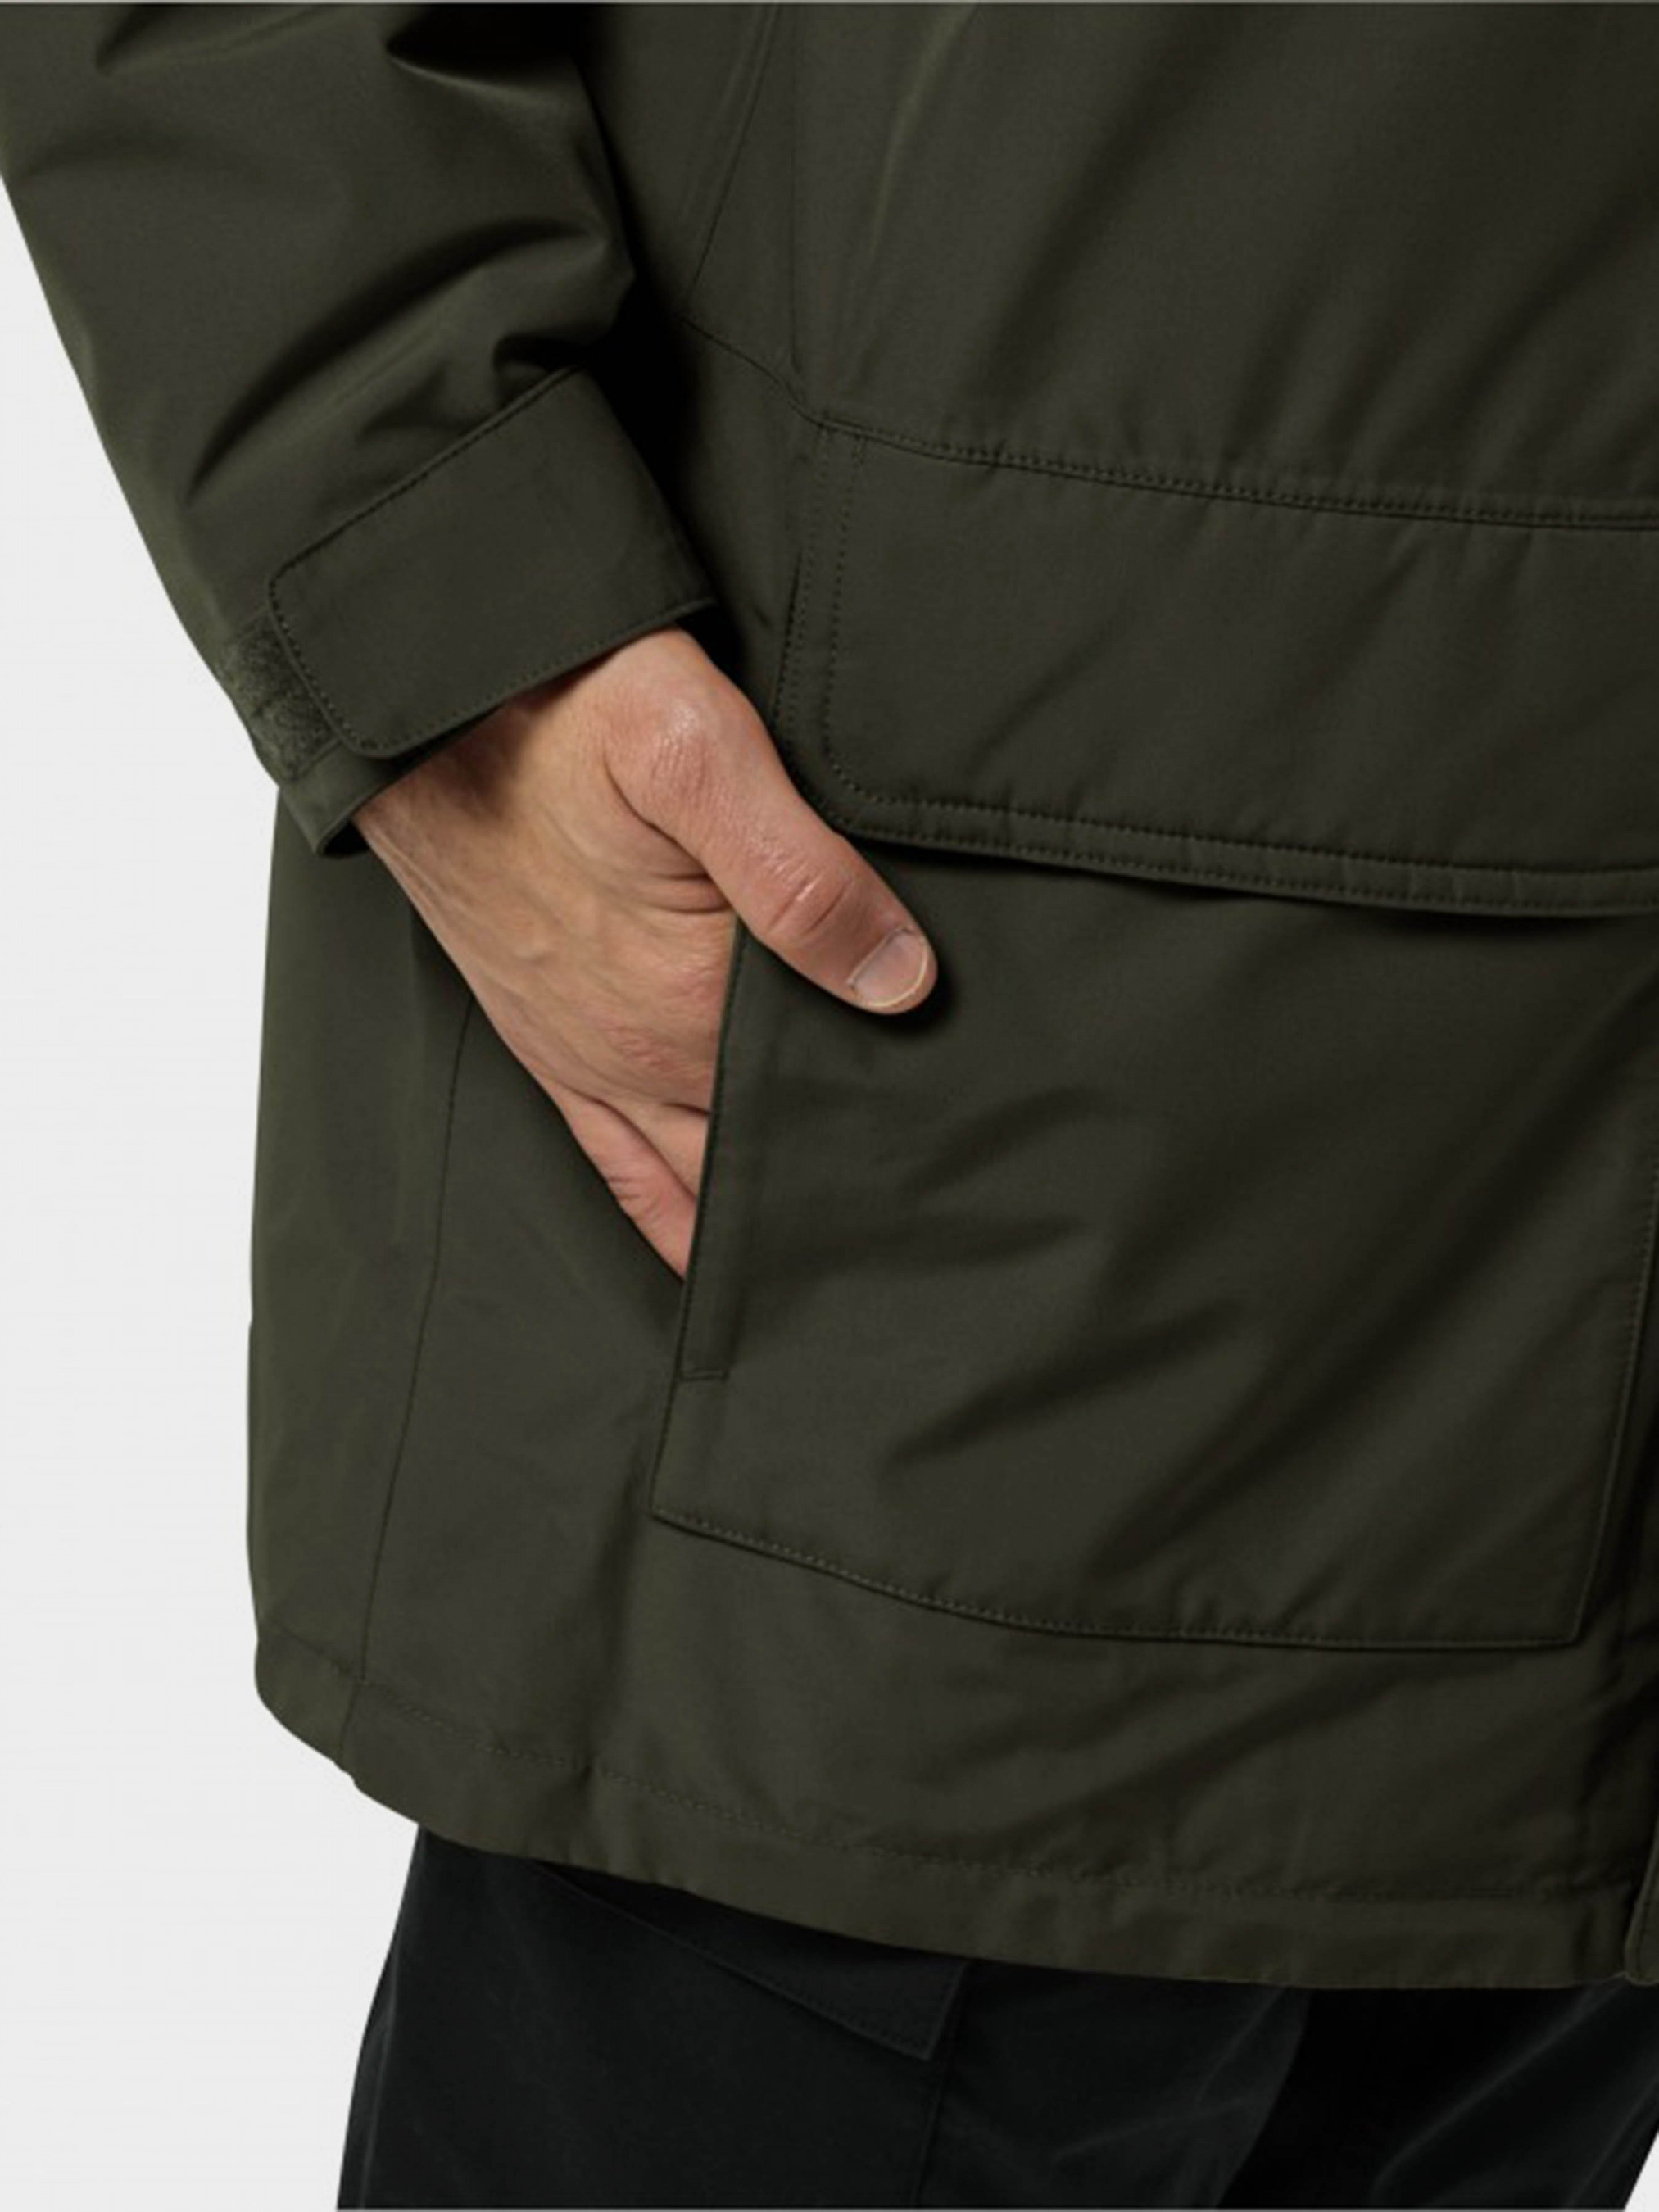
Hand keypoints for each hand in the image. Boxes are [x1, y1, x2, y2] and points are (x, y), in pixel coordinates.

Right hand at [352, 625, 935, 1275]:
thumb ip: (798, 871)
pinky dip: (677, 1224)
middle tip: (949, 1216)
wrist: (423, 702)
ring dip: (775, 1216)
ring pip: (705, 1180)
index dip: (915, 1098)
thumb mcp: (693, 750)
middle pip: (779, 1144)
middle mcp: (643, 1052)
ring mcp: (595, 1062)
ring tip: (859, 1259)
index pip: (837, 1077)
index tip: (984, 1134)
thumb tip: (901, 981)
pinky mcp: (553, 1054)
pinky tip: (718, 1262)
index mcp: (693, 993)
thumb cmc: (559, 708)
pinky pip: (621, 1175)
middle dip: (858, 1177)